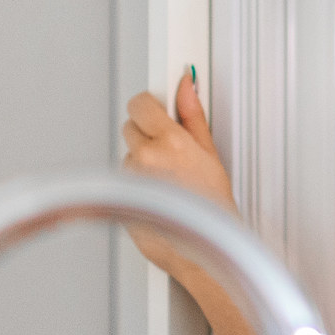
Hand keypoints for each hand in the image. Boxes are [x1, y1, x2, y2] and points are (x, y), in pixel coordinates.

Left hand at [122, 70, 236, 273]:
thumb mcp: (209, 154)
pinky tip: (160, 190)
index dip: (149, 105)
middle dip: (146, 131)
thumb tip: (186, 86)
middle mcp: (146, 157)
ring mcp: (132, 177)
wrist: (199, 248)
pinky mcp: (123, 194)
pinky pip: (125, 177)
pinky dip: (138, 180)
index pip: (141, 104)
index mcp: (171, 142)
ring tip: (168, 176)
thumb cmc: (211, 205)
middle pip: (130, 126)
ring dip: (142, 159)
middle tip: (168, 147)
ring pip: (128, 153)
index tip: (156, 108)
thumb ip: (193, 114)